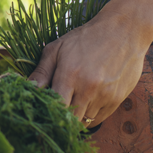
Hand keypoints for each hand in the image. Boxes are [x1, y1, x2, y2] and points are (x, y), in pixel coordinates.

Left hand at [28, 13, 150, 126]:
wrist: (124, 30)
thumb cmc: (87, 38)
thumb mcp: (58, 48)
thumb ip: (42, 71)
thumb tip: (28, 90)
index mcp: (70, 75)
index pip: (56, 108)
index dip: (49, 113)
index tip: (45, 112)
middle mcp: (88, 88)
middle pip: (71, 120)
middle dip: (62, 118)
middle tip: (58, 111)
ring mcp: (105, 95)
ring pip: (85, 122)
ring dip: (77, 116)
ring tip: (74, 102)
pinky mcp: (117, 99)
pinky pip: (99, 119)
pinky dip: (90, 116)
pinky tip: (87, 102)